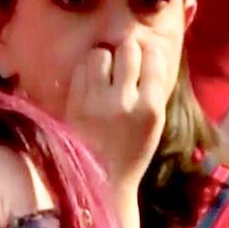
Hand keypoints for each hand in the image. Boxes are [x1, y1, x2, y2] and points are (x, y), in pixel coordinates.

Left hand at [65, 39, 167, 190]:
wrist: (104, 177)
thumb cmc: (133, 147)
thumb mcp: (155, 121)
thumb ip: (154, 87)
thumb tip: (148, 50)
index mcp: (149, 108)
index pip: (154, 60)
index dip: (150, 54)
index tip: (147, 57)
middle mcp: (123, 102)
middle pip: (127, 51)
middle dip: (128, 49)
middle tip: (126, 57)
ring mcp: (95, 103)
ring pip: (100, 54)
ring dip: (105, 57)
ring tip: (106, 70)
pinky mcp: (74, 105)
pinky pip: (80, 69)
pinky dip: (87, 70)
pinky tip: (91, 82)